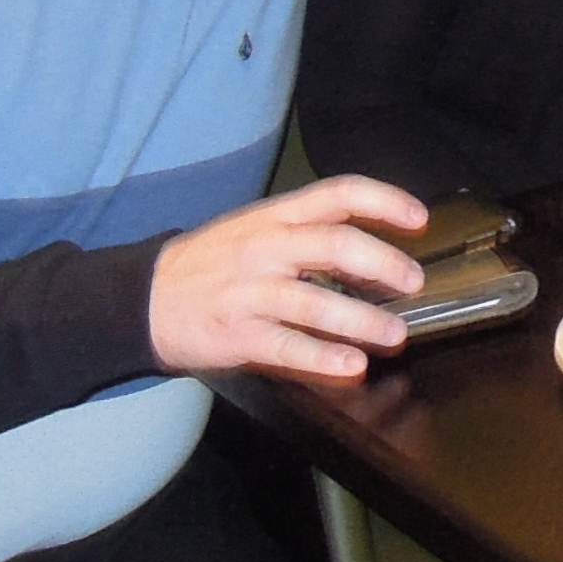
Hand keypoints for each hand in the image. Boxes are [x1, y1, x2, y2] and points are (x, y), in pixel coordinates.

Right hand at [149, 175, 429, 383]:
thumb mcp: (256, 230)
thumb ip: (309, 234)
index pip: (337, 194)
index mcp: (275, 217)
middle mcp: (265, 248)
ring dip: (363, 320)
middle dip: (383, 263)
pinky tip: (352, 366)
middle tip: (414, 283)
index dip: (383, 202)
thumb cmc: (212, 265)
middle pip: (334, 245)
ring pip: (315, 302)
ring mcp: (249, 292)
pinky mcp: (237, 334)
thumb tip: (376, 251)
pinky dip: (323, 358)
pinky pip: (286, 346)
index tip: (419, 219)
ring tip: (396, 334)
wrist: (143, 298)